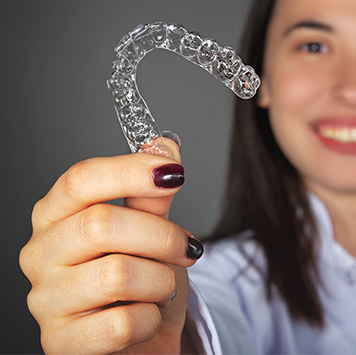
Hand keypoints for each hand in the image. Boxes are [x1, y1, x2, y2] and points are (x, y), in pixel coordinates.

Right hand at [19, 139, 200, 353]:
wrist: (141, 341)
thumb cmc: (142, 281)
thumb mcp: (151, 231)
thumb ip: (152, 192)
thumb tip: (164, 147)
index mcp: (56, 215)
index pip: (80, 178)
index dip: (130, 170)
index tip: (174, 171)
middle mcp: (41, 253)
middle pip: (101, 223)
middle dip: (161, 235)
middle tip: (188, 247)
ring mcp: (45, 300)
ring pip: (117, 274)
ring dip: (161, 279)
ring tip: (163, 285)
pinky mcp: (61, 344)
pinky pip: (121, 324)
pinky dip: (151, 317)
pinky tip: (147, 315)